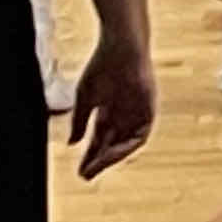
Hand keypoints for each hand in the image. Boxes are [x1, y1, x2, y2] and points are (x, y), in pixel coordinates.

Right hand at [66, 35, 154, 177]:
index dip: (89, 155)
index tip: (79, 170)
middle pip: (111, 144)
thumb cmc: (102, 66)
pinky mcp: (149, 108)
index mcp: (109, 111)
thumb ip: (80, 121)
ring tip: (96, 168)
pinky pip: (140, 135)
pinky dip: (127, 146)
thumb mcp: (86, 98)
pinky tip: (112, 154)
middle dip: (99, 160)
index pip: (99, 139)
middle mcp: (124, 115)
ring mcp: (137, 112)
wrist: (121, 46)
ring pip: (125, 143)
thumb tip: (72, 144)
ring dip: (111, 158)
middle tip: (85, 175)